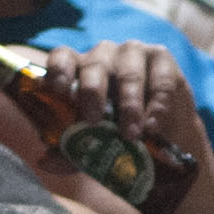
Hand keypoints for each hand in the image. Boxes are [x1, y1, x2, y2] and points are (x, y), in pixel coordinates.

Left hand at [48, 41, 213, 198]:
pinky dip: (156, 106)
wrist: (168, 141)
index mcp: (78, 70)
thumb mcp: (94, 145)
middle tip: (94, 119)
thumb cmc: (121, 137)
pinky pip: (159, 81)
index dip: (59, 70)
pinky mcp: (162, 58)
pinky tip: (153, 126)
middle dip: (92, 92)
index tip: (59, 89)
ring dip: (128, 105)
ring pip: (128, 74)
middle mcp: (103, 56)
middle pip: (93, 65)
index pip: (63, 58)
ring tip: (131, 135)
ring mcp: (133, 53)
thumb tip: (46, 159)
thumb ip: (71, 150)